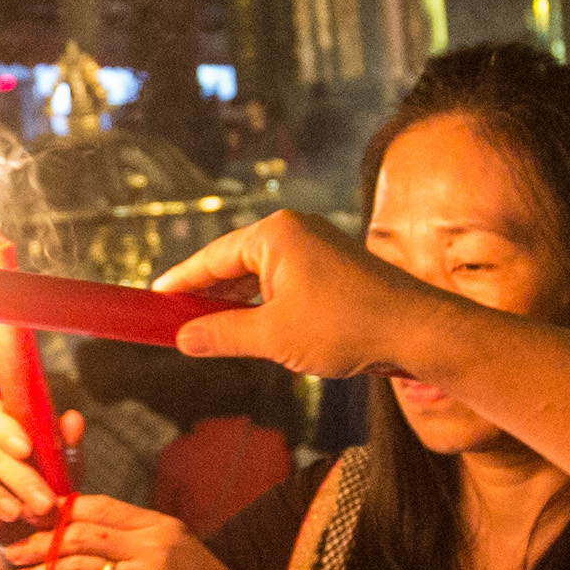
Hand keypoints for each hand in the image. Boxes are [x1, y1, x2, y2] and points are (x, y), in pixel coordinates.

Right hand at [0, 392, 59, 547]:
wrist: (31, 526)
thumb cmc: (48, 485)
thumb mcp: (63, 466)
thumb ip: (66, 444)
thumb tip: (73, 420)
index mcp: (0, 424)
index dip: (4, 428)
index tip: (26, 450)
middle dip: (16, 476)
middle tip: (43, 503)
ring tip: (17, 514)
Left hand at [16, 490, 268, 569]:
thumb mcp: (181, 553)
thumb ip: (141, 542)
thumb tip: (91, 540)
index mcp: (160, 525)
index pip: (98, 506)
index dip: (60, 511)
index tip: (34, 520)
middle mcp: (153, 546)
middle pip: (81, 533)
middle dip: (41, 542)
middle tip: (15, 552)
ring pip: (80, 567)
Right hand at [150, 205, 470, 383]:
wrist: (417, 330)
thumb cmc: (347, 326)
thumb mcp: (273, 337)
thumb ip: (222, 334)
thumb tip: (184, 339)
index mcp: (275, 234)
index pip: (211, 257)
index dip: (179, 282)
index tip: (152, 298)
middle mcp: (295, 231)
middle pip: (233, 262)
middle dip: (206, 295)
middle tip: (174, 321)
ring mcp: (317, 247)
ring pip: (260, 276)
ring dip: (237, 304)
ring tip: (209, 332)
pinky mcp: (334, 267)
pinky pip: (284, 283)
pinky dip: (265, 305)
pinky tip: (255, 330)